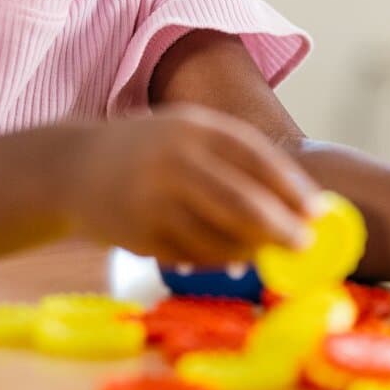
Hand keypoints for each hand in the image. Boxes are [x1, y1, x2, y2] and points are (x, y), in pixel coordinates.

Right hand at [68, 104, 321, 264]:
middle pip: (240, 202)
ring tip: (263, 253)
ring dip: (248, 250)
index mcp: (194, 127)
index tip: (317, 211)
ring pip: (217, 237)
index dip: (290, 187)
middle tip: (304, 245)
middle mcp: (174, 159)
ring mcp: (153, 199)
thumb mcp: (187, 131)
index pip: (254, 157)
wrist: (71, 168)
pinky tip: (227, 261)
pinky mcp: (138, 235)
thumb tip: (296, 197)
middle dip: (280, 227)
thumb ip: (235, 157)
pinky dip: (215, 262)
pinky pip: (191, 256)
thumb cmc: (146, 149)